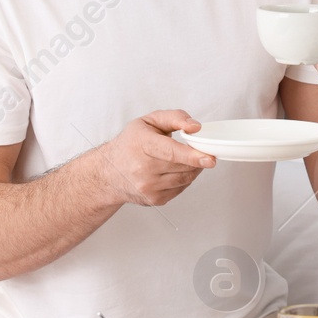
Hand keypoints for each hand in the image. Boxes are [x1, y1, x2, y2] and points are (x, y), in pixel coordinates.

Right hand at [98, 110, 216, 206]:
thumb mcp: (149, 121)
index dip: (192, 156)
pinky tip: (174, 171)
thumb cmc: (130, 144)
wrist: (108, 172)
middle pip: (182, 166)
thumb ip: (174, 117)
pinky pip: (180, 188)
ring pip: (184, 178)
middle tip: (201, 151)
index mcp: (142, 145)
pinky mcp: (154, 199)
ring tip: (186, 159)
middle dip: (197, 159)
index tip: (209, 158)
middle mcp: (142, 168)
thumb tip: (195, 127)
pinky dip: (184, 179)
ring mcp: (148, 187)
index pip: (171, 152)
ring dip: (192, 169)